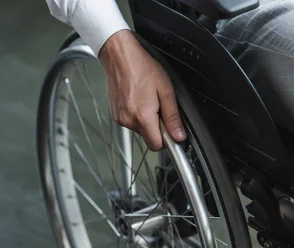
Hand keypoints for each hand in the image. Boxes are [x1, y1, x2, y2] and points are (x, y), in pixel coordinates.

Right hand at [98, 29, 185, 150]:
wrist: (118, 55)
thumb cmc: (141, 67)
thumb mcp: (166, 90)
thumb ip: (173, 117)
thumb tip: (179, 136)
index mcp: (142, 117)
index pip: (157, 145)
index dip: (167, 139)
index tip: (171, 128)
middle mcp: (128, 121)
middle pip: (148, 137)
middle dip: (157, 127)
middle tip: (159, 105)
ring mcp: (119, 118)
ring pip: (140, 130)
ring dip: (146, 119)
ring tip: (147, 98)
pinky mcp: (115, 114)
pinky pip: (130, 122)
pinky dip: (137, 114)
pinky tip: (138, 98)